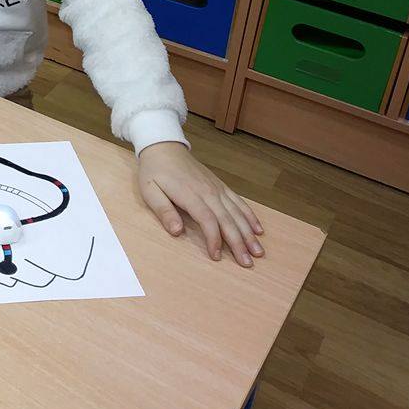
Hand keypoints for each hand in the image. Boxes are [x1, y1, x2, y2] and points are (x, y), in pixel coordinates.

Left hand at [137, 142, 264, 266]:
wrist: (164, 146)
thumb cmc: (154, 171)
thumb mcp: (150, 191)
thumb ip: (164, 211)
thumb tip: (177, 231)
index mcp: (190, 195)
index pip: (208, 221)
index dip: (214, 240)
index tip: (217, 257)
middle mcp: (208, 192)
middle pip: (228, 220)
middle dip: (239, 243)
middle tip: (248, 263)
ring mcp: (216, 188)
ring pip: (237, 213)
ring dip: (249, 233)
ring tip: (258, 251)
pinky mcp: (220, 185)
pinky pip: (238, 201)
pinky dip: (249, 215)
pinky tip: (258, 228)